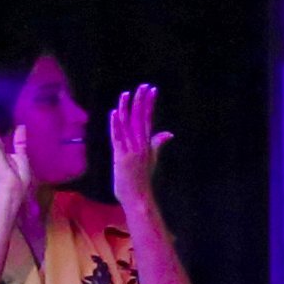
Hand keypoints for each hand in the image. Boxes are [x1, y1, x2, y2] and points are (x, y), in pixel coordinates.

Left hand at [107, 81, 169, 204]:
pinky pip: (118, 137)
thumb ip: (158, 144)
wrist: (139, 198)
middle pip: (140, 118)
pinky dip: (116, 125)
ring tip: (126, 93)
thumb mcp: (152, 160)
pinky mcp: (121, 156)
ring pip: (128, 125)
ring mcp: (131, 150)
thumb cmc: (143, 180)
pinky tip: (115, 113)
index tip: (152, 90)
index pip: (148, 119)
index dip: (149, 104)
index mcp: (147, 144)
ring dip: (126, 108)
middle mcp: (140, 144)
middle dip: (141, 101)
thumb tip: (169, 133)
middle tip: (143, 86)